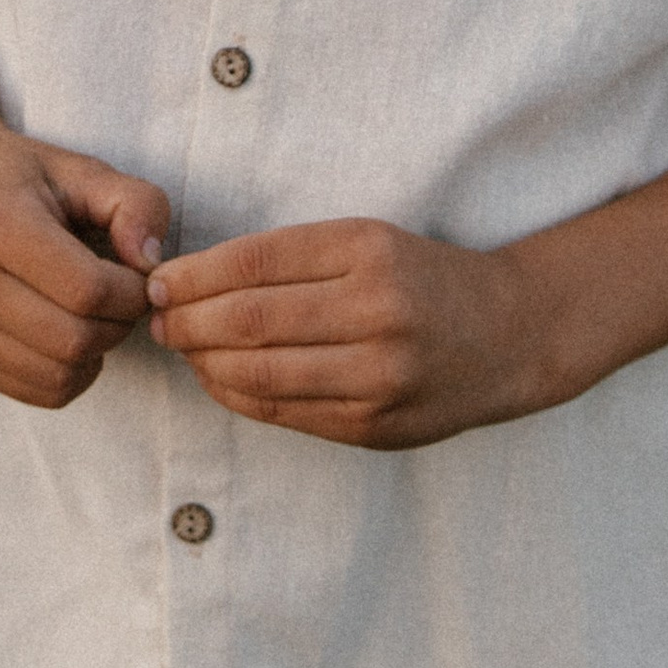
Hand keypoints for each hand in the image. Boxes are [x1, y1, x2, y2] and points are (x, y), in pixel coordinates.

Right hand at [0, 114, 172, 413]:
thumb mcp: (80, 168)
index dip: (133, 290)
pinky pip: (37, 391)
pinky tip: (69, 332)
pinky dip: (71, 373)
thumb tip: (151, 266)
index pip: (88, 291)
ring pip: (58, 376)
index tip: (138, 271)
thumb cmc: (15, 173)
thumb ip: (135, 204)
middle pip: (75, 341)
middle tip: (122, 294)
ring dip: (97, 352)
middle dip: (119, 323)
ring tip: (95, 312)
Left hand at [146, 217, 553, 449]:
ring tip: (181, 347)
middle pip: (249, 320)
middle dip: (186, 321)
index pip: (255, 261)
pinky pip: (284, 412)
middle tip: (156, 318)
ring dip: (203, 362)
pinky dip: (237, 394)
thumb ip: (288, 258)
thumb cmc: (422, 278)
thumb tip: (191, 281)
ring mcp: (379, 377)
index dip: (193, 274)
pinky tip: (218, 377)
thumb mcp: (367, 240)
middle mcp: (378, 313)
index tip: (160, 279)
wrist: (510, 336)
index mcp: (370, 251)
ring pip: (260, 373)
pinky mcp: (375, 427)